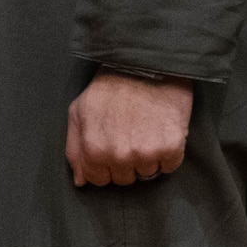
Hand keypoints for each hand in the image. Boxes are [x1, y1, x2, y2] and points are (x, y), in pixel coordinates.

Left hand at [65, 71, 192, 187]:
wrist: (145, 65)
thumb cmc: (109, 87)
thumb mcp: (80, 111)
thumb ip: (75, 148)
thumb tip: (81, 181)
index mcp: (94, 149)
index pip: (98, 180)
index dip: (104, 164)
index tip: (110, 147)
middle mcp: (119, 156)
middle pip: (124, 179)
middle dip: (124, 161)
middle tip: (129, 134)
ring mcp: (146, 154)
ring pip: (147, 174)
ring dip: (147, 158)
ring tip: (145, 130)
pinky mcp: (171, 148)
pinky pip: (169, 167)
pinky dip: (167, 153)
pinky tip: (160, 131)